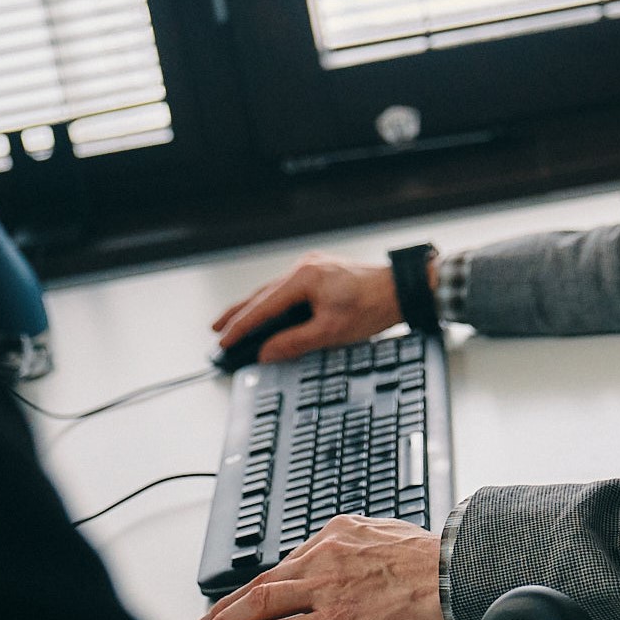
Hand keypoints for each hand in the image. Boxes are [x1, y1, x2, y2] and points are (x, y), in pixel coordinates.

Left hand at [196, 515, 448, 619]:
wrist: (453, 573)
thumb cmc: (431, 558)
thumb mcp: (383, 531)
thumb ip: (356, 541)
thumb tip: (347, 548)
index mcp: (334, 534)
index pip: (285, 562)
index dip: (259, 584)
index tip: (244, 597)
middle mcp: (321, 556)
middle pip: (261, 581)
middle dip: (229, 603)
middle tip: (210, 619)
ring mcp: (324, 588)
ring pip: (260, 603)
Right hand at [211, 251, 404, 363]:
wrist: (402, 290)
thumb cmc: (373, 306)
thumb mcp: (331, 331)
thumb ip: (294, 342)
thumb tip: (266, 352)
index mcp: (304, 278)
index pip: (263, 306)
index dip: (242, 326)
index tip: (224, 340)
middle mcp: (305, 267)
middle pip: (262, 294)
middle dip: (239, 313)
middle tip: (217, 328)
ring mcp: (313, 268)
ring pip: (275, 291)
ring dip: (256, 308)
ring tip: (235, 322)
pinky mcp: (322, 273)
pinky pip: (289, 290)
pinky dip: (275, 304)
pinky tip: (269, 313)